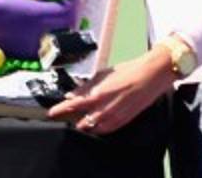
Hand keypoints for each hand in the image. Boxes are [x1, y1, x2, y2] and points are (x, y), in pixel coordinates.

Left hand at [47, 47, 175, 133]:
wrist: (150, 76)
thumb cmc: (127, 72)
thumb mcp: (101, 75)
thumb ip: (85, 87)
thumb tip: (71, 94)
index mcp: (96, 95)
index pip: (71, 106)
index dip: (59, 110)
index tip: (51, 112)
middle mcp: (103, 109)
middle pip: (80, 121)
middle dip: (71, 119)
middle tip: (65, 116)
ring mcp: (114, 117)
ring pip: (92, 129)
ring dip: (84, 125)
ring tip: (79, 120)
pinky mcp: (123, 122)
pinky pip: (106, 130)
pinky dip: (97, 129)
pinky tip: (94, 125)